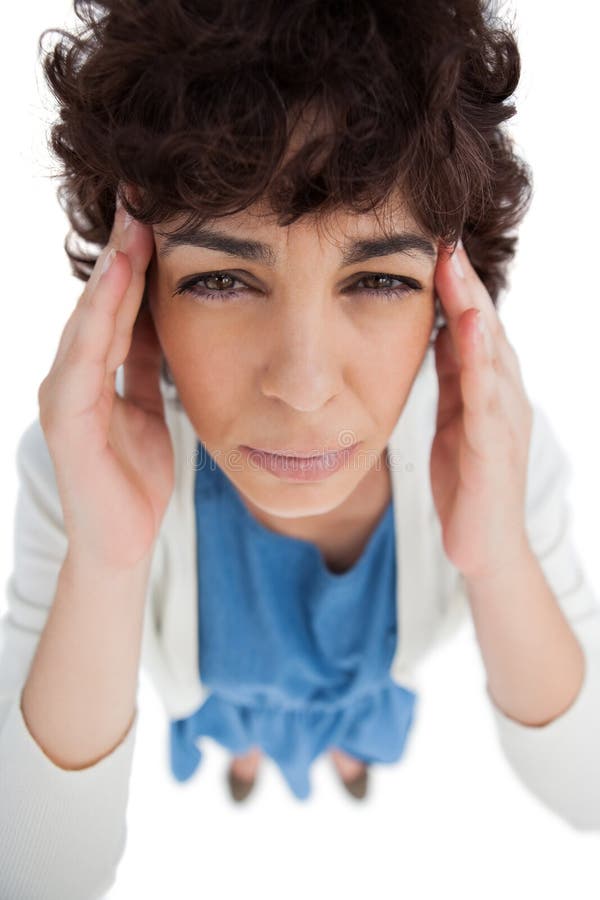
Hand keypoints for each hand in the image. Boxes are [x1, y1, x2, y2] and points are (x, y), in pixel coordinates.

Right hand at [38, 190, 173, 569]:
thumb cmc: (134, 476)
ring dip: (111, 274)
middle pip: (100, 303)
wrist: (121, 541)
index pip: (117, 305)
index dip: (135, 260)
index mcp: (96, 372)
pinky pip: (84, 363)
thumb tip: (162, 318)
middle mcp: (73, 376)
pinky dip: (99, 321)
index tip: (158, 213)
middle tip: (141, 196)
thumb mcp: (149, 407)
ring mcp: (64, 397)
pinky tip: (118, 284)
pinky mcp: (66, 423)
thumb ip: (146, 365)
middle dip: (121, 251)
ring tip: (132, 227)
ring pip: (89, 323)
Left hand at [429, 240, 532, 581]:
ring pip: (491, 356)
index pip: (472, 328)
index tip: (433, 244)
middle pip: (486, 330)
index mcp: (487, 390)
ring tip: (457, 268)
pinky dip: (481, 362)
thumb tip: (438, 329)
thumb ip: (451, 376)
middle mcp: (503, 398)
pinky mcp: (495, 452)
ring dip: (474, 309)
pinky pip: (487, 401)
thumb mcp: (453, 419)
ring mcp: (504, 423)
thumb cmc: (468, 482)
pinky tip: (471, 330)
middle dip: (466, 284)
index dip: (455, 288)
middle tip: (445, 237)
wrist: (484, 547)